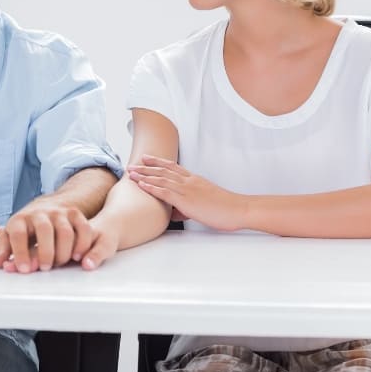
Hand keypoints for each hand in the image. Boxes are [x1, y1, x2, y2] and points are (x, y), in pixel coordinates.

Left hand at [0, 199, 95, 272]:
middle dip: (45, 252)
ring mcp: (59, 213)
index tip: (24, 269)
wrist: (46, 207)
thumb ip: (4, 250)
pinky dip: (82, 244)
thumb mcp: (11, 235)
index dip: (20, 252)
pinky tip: (77, 256)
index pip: (18, 234)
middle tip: (44, 268)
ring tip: (59, 264)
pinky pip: (83, 229)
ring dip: (63, 251)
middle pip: (44, 230)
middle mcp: (40, 213)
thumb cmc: (27, 227)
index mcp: (20, 219)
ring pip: (65, 231)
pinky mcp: (75, 215)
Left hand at [128, 155, 246, 230]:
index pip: (173, 167)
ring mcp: (187, 189)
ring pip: (161, 178)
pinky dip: (151, 187)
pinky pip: (165, 192)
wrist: (239, 209)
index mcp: (195, 180)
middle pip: (163, 170)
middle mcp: (189, 181)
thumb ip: (187, 206)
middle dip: (145, 167)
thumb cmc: (226, 209)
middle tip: (132, 165)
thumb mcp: (204, 204)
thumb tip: (174, 213)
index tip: (146, 158)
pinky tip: (141, 185)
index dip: (158, 162)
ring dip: (144, 175)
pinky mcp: (187, 200)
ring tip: (131, 173)